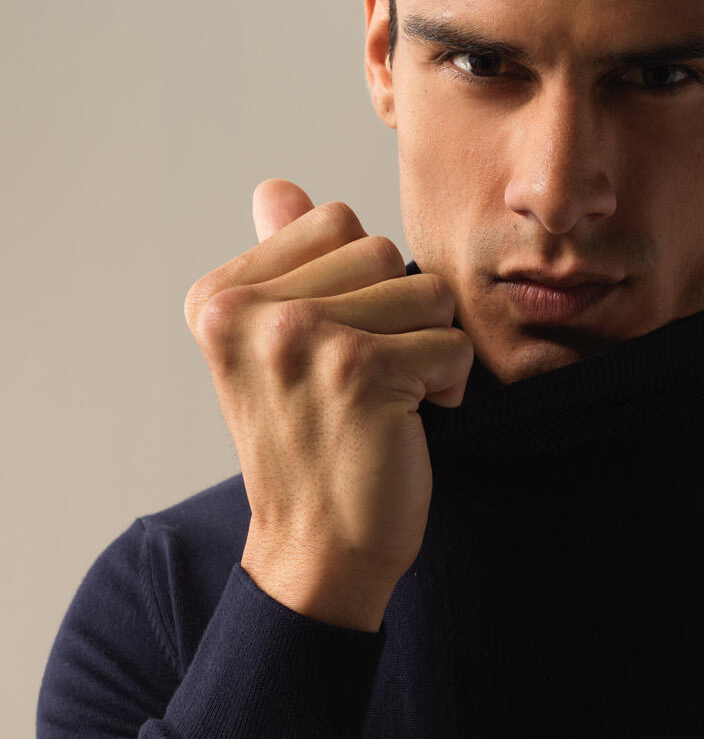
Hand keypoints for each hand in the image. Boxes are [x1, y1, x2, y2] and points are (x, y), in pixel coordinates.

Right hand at [183, 178, 473, 631]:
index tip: (335, 349)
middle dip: (400, 315)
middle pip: (382, 250)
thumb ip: (280, 265)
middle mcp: (248, 311)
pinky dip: (449, 386)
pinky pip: (450, 343)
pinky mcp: (358, 370)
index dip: (361, 285)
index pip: (334, 222)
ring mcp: (300, 337)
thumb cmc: (311, 447)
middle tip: (366, 381)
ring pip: (425, 292)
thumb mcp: (277, 350)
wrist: (316, 549)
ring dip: (427, 350)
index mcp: (219, 298)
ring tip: (386, 401)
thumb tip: (278, 189)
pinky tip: (408, 422)